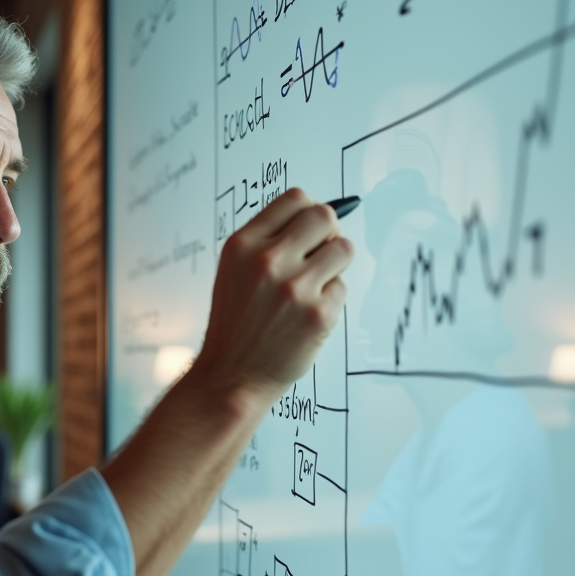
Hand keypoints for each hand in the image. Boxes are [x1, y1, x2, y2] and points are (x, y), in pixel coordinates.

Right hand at [191, 188, 352, 406]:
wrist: (231, 376)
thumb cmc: (234, 325)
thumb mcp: (233, 271)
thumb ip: (265, 242)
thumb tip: (313, 218)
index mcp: (243, 245)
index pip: (294, 199)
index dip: (308, 212)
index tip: (310, 228)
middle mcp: (267, 261)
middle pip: (324, 216)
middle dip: (328, 233)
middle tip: (320, 254)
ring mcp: (294, 288)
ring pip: (343, 249)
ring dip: (336, 265)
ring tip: (316, 284)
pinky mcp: (318, 315)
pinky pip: (342, 289)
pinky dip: (331, 300)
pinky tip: (308, 314)